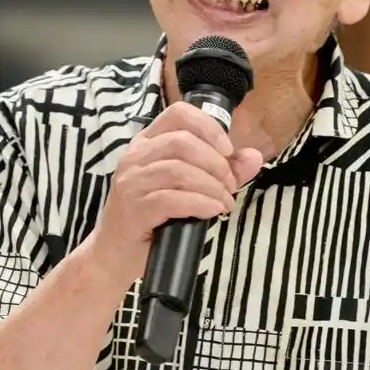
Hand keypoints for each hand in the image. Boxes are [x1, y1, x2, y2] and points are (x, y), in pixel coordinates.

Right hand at [91, 101, 262, 284]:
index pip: (179, 114)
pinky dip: (199, 203)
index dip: (209, 127)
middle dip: (215, 163)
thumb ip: (222, 171)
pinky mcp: (133, 208)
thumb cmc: (152, 219)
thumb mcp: (189, 189)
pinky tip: (213, 211)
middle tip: (230, 185)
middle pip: (182, 142)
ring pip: (178, 170)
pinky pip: (171, 199)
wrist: (115, 256)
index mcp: (148, 143)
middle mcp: (135, 156)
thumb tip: (253, 157)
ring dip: (211, 185)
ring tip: (224, 202)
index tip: (228, 150)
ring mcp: (131, 182)